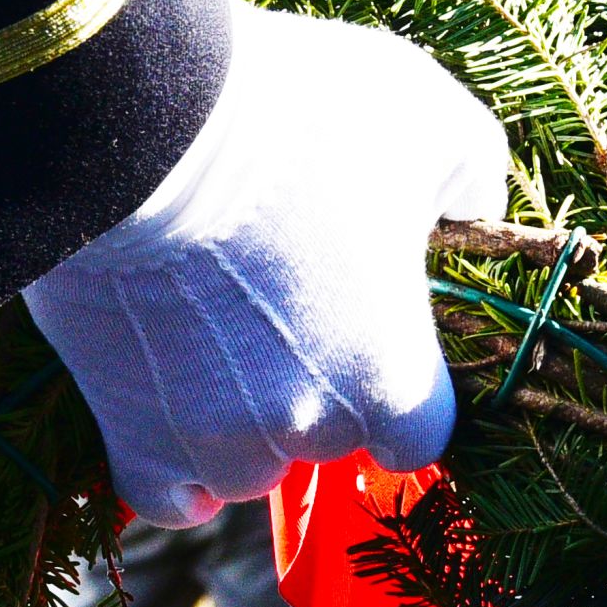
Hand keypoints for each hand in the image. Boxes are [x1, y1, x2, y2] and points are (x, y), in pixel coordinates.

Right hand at [22, 7, 508, 524]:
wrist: (141, 118)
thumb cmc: (293, 111)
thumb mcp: (423, 112)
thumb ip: (472, 170)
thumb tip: (477, 205)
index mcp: (388, 370)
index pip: (417, 436)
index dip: (399, 396)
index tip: (372, 344)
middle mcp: (308, 423)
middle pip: (328, 443)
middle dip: (315, 391)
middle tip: (281, 309)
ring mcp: (214, 436)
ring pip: (247, 468)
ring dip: (243, 423)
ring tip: (216, 344)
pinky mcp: (130, 427)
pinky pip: (165, 495)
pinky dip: (175, 475)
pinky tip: (174, 429)